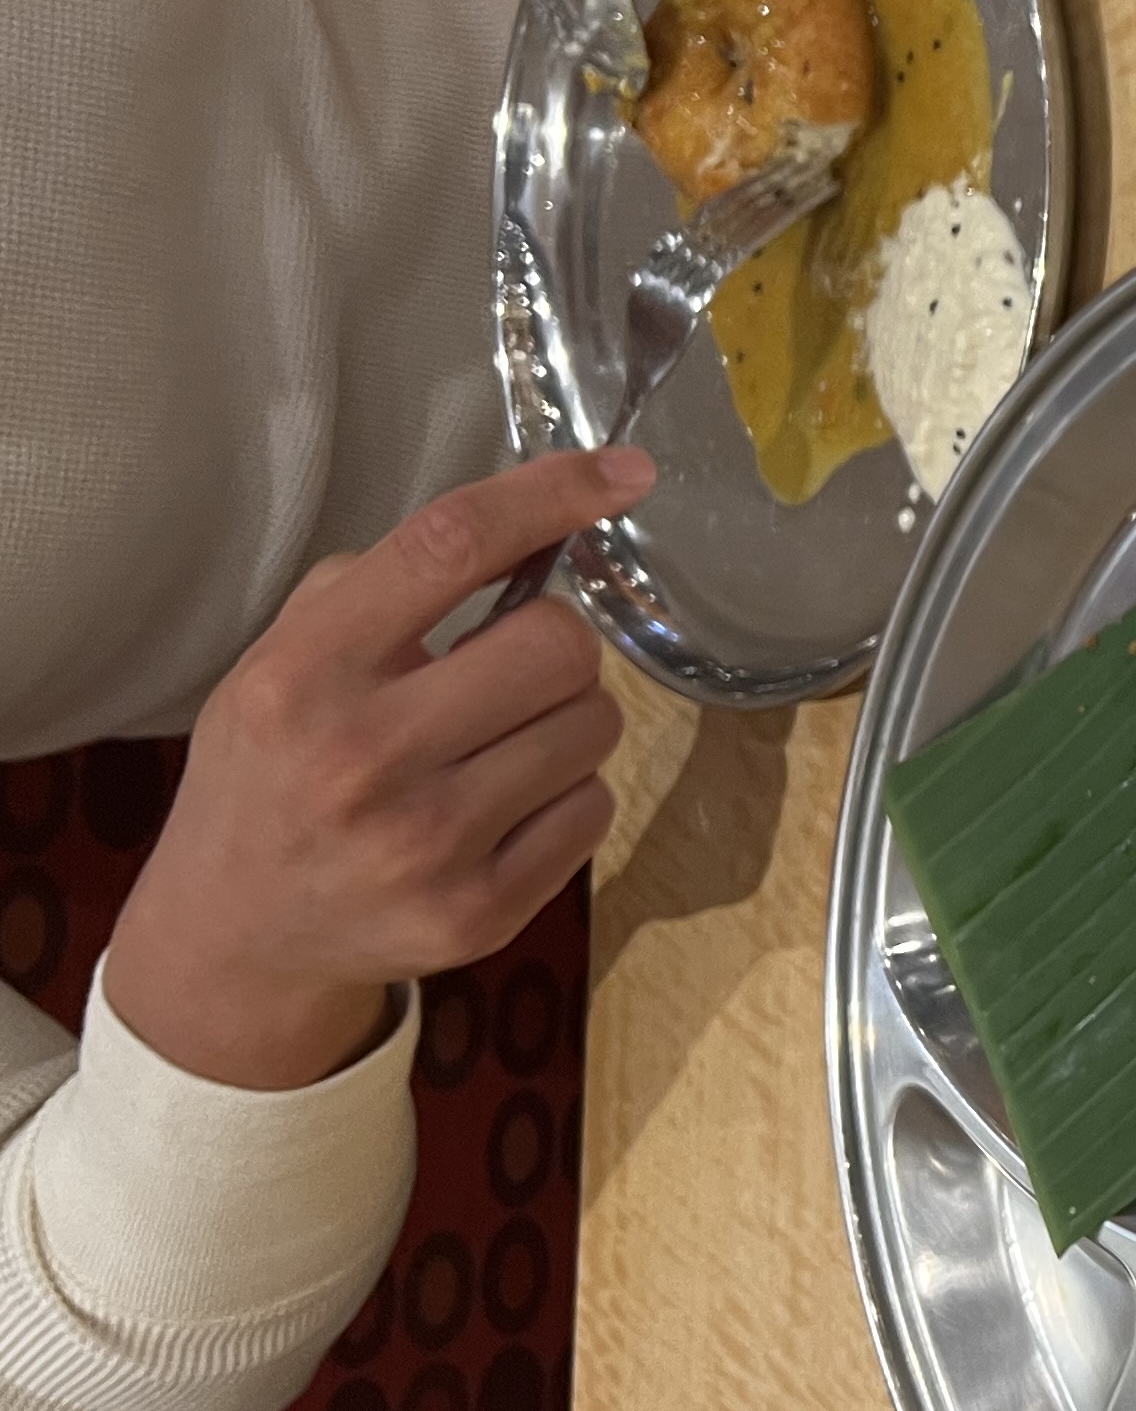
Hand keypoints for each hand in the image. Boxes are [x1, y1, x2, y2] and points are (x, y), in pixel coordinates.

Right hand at [103, 449, 657, 1093]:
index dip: (549, 497)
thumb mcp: (278, 665)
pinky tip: (499, 812)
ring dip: (563, 723)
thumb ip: (375, 590)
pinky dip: (565, 799)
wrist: (237, 937)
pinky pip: (594, 810)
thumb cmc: (272, 773)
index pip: (448, 548)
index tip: (623, 472)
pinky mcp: (479, 912)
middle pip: (560, 647)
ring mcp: (426, 844)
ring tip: (494, 748)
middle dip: (554, 647)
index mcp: (306, 674)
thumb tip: (521, 530)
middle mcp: (364, 756)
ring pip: (593, 727)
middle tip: (509, 673)